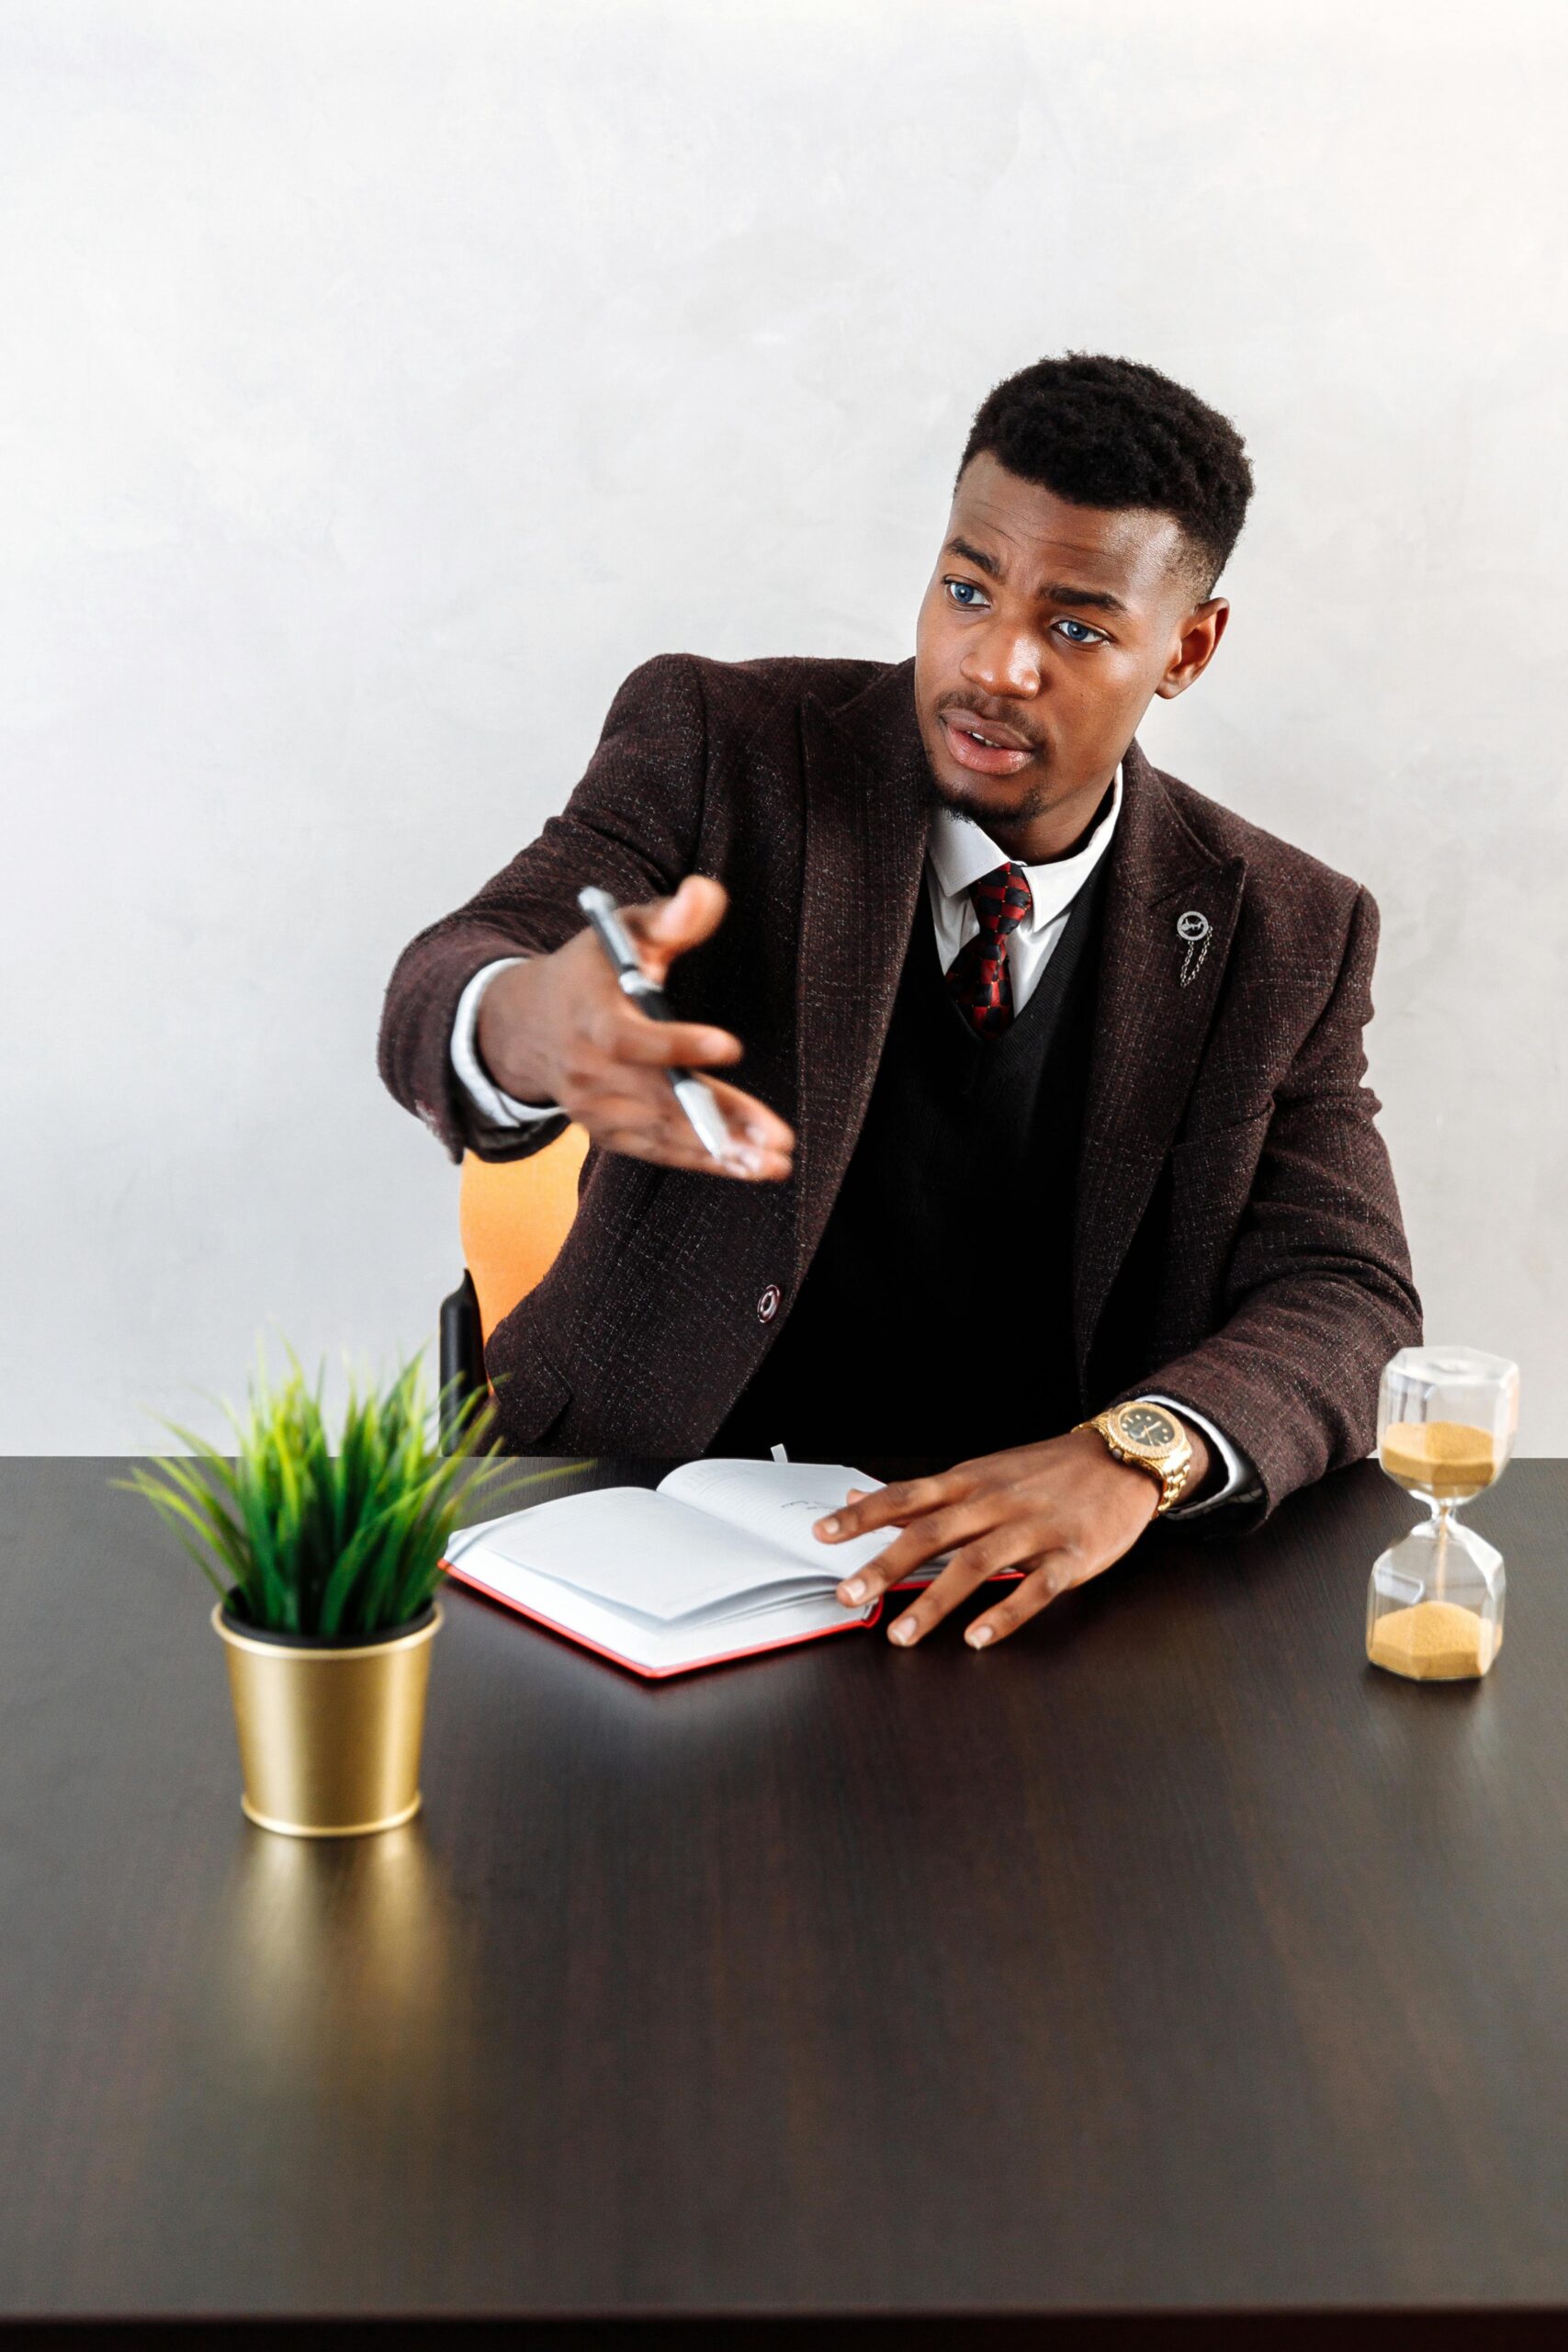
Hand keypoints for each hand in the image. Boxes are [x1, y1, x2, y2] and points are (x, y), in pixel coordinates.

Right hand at [475, 875, 794, 1179]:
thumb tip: (707, 893)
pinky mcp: (602, 1132)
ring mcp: (593, 1107)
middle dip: (720, 1117)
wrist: (527, 1024)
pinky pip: (654, 1151)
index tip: (731, 1045)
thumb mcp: (623, 931)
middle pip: (658, 1098)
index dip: (679, 1044)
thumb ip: (670, 916)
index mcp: (590, 1015)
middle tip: (775, 1138)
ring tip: (773, 1162)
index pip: (631, 1038)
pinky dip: (698, 1161)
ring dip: (719, 1150)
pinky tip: (744, 1167)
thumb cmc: (591, 970)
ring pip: (661, 1133)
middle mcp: (587, 1069)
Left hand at [810, 1422, 1210, 1649]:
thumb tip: (861, 1498)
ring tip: (902, 1633)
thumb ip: (924, 1492)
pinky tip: (978, 1637)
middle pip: (932, 1533)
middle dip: (885, 1566)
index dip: (863, 1515)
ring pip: (976, 1564)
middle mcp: (996, 1502)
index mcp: (971, 1481)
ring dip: (935, 1601)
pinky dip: (1005, 1613)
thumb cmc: (1047, 1470)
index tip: (823, 1533)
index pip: (906, 1496)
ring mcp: (1034, 1529)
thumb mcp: (983, 1470)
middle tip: (848, 1595)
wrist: (1124, 1458)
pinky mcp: (1071, 1555)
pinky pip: (1036, 1587)